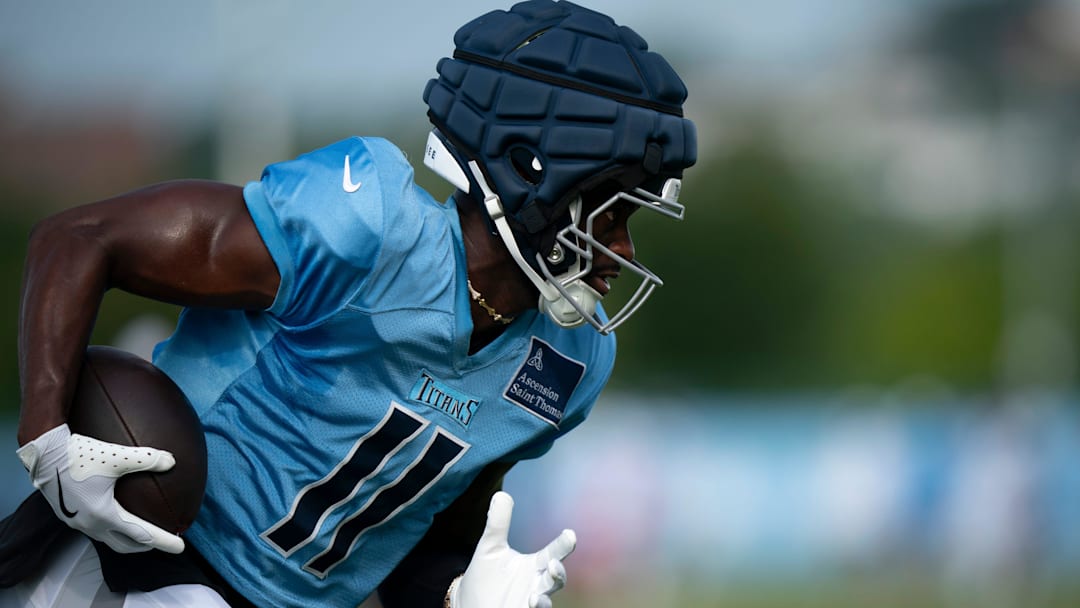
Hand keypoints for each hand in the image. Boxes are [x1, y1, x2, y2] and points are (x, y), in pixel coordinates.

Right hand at [16, 423, 184, 553]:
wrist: (44, 452)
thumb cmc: (79, 454)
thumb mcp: (118, 456)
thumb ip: (147, 459)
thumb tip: (172, 462)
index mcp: (103, 515)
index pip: (141, 535)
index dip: (163, 541)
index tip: (181, 546)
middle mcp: (89, 523)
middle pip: (123, 544)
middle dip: (145, 545)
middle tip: (162, 540)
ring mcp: (77, 520)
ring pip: (107, 538)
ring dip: (126, 538)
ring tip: (140, 531)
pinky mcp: (69, 513)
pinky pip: (95, 527)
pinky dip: (112, 527)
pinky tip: (115, 512)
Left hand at [449, 491, 575, 607]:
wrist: (469, 602)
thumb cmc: (484, 574)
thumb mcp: (490, 546)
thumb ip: (498, 523)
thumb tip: (501, 494)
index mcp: (533, 566)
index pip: (552, 553)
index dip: (562, 545)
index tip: (570, 534)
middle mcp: (536, 585)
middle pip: (555, 580)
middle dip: (558, 574)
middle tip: (553, 564)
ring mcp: (530, 602)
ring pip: (545, 603)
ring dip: (543, 600)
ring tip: (534, 595)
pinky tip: (528, 603)